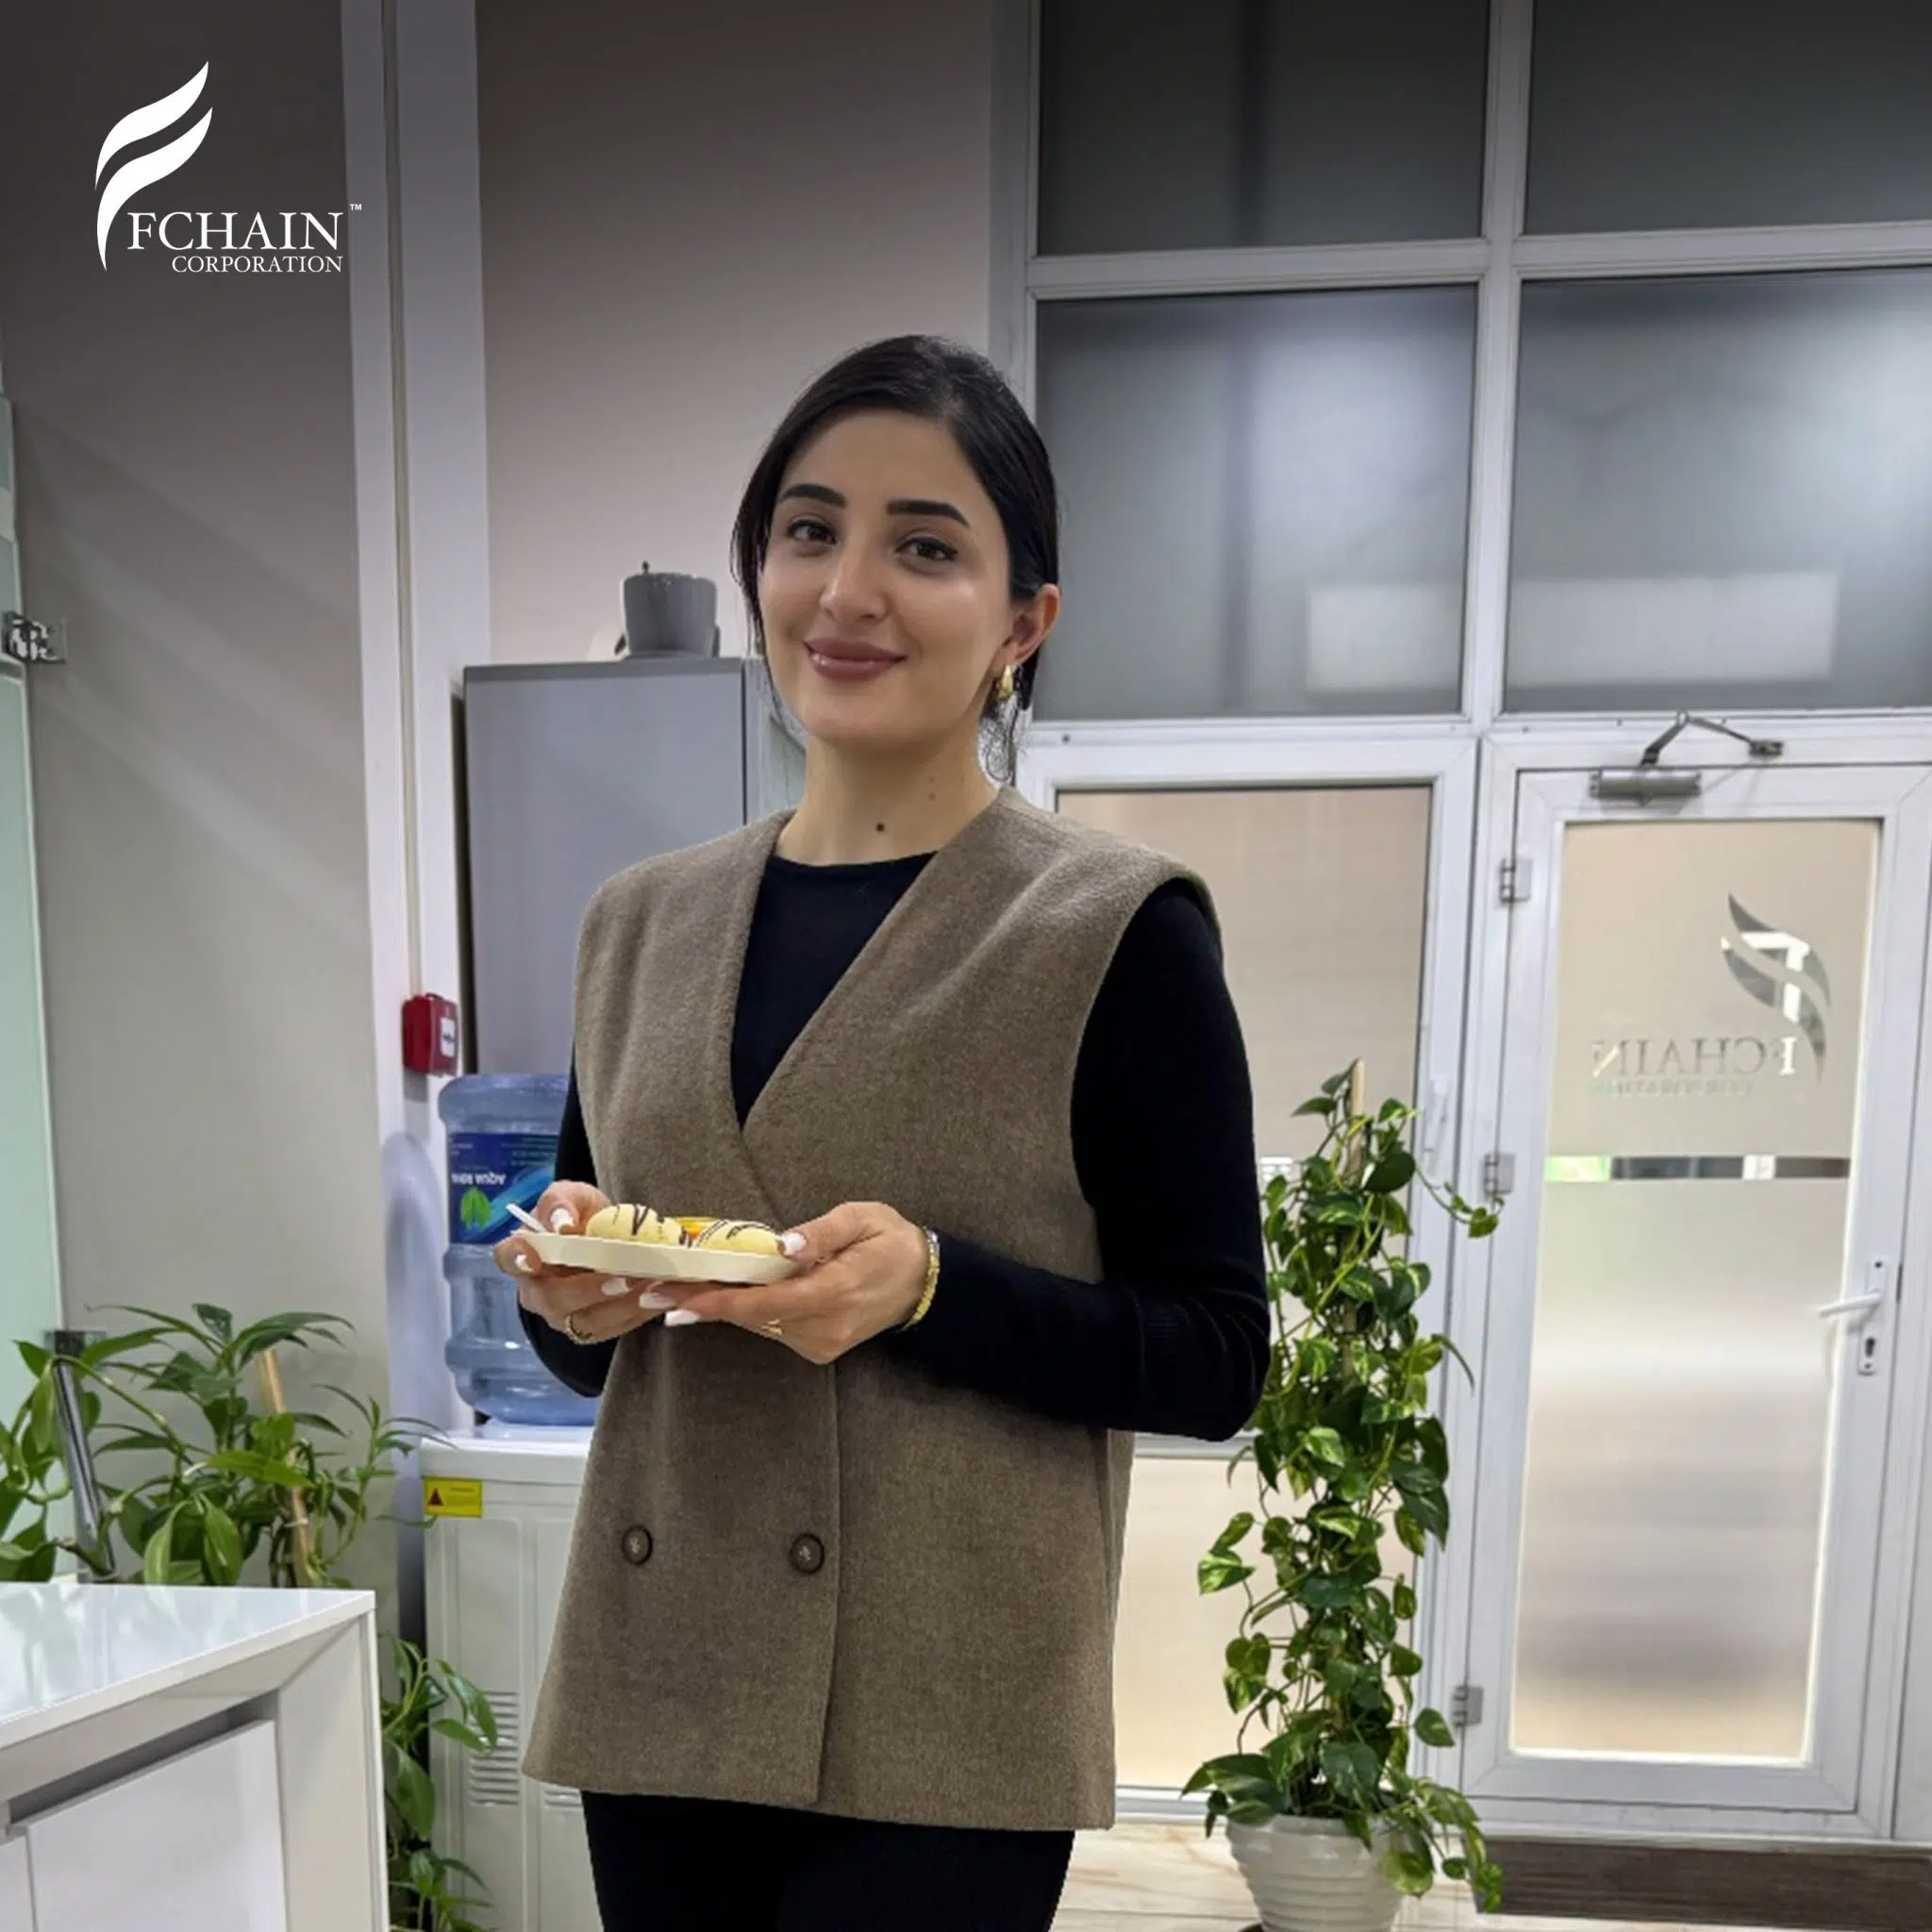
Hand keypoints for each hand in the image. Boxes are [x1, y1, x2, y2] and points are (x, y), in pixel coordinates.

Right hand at [493, 1181, 671, 1346]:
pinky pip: (613, 1328)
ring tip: (655, 1287)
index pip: (509, 1259)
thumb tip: (561, 1224)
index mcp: (524, 1254)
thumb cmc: (581, 1215)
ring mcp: (563, 1315)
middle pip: (553, 1299)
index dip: (518, 1259)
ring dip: (624, 1305)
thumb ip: (561, 1202)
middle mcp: (537, 1291)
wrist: (608, 1236)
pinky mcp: (592, 1329)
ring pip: (587, 1321)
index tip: (535, 1257)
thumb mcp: (573, 1195)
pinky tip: (663, 1296)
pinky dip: (640, 1313)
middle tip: (626, 1277)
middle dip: (591, 1290)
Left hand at [654, 1200, 927, 1365]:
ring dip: (722, 1308)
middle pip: (754, 1318)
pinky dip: (749, 1313)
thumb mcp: (862, 1219)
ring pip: (761, 1325)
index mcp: (835, 1292)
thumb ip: (822, 1232)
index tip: (680, 1297)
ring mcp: (823, 1343)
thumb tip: (784, 1244)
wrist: (925, 1283)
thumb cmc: (892, 1241)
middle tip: (657, 1290)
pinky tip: (725, 1296)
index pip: (765, 1302)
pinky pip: (775, 1329)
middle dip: (706, 1302)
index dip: (719, 1301)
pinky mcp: (821, 1348)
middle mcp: (825, 1327)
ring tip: (679, 1291)